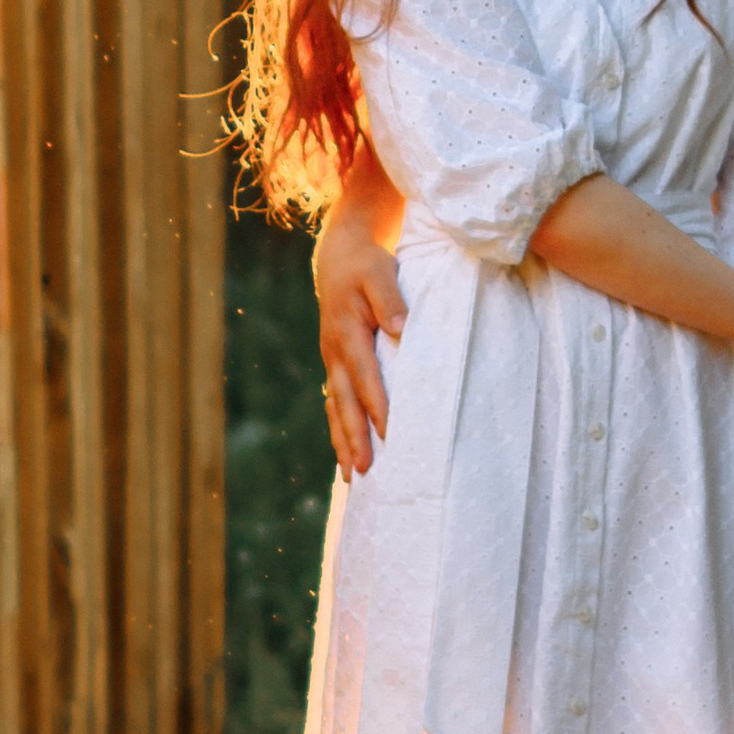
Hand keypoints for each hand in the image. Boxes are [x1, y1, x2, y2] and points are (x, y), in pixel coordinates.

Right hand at [314, 210, 406, 477]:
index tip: (389, 433)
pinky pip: (335, 402)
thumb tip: (402, 328)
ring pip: (335, 407)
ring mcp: (331, 360)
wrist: (338, 257)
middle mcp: (335, 352)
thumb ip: (391, 299)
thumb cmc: (366, 265)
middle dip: (353, 437)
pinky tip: (346, 453)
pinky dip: (339, 428)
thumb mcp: (380, 272)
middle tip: (363, 471)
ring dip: (343, 441)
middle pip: (344, 402)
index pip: (366, 376)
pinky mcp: (335, 364)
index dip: (377, 406)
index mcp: (348, 333)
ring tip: (352, 476)